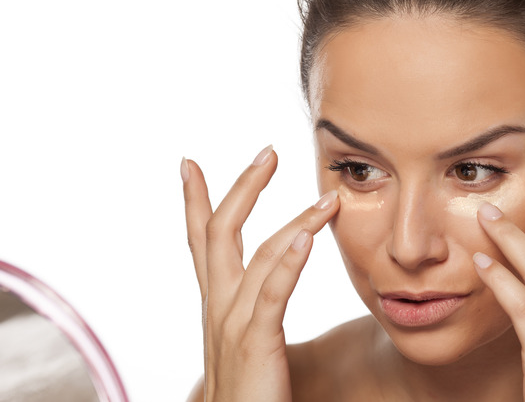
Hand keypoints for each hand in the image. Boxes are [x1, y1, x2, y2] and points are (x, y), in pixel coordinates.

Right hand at [181, 146, 339, 401]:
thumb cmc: (248, 396)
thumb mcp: (246, 347)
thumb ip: (253, 319)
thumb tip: (262, 304)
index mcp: (217, 306)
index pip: (203, 243)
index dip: (195, 202)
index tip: (189, 164)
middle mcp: (217, 308)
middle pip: (221, 233)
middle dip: (243, 189)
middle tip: (267, 153)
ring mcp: (232, 325)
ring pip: (260, 256)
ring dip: (296, 220)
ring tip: (329, 198)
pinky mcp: (254, 344)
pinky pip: (271, 294)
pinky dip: (289, 261)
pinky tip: (308, 235)